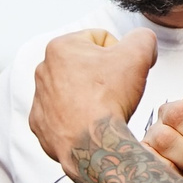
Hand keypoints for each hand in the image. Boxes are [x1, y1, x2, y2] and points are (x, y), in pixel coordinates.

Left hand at [28, 27, 155, 166]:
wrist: (92, 144)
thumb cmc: (107, 100)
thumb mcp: (138, 54)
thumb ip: (142, 38)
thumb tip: (142, 40)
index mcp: (61, 47)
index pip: (100, 39)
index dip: (119, 54)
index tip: (123, 71)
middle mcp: (44, 70)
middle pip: (85, 64)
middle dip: (102, 74)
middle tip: (115, 90)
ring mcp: (40, 98)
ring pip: (74, 89)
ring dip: (90, 94)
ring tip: (103, 107)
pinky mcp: (41, 123)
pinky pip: (63, 113)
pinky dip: (76, 116)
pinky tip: (89, 122)